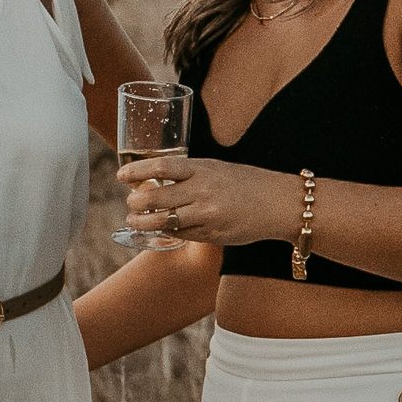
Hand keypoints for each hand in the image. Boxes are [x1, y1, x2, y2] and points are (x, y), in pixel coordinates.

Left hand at [117, 156, 299, 246]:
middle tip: (130, 204)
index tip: (121, 176)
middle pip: (157, 197)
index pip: (162, 167)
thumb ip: (190, 173)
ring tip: (134, 221)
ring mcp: (208, 215)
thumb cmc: (247, 182)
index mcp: (203, 169)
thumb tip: (157, 179)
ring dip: (144, 222)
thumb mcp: (217, 168)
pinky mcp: (213, 234)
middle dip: (136, 202)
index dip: (138, 171)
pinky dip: (168, 232)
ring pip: (165, 221)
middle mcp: (203, 191)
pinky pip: (182, 235)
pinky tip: (160, 230)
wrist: (280, 203)